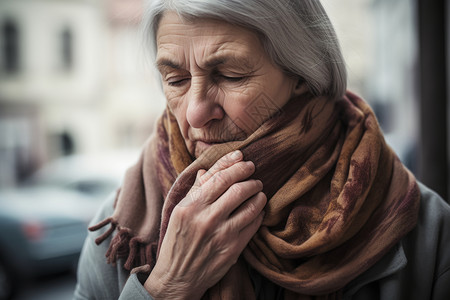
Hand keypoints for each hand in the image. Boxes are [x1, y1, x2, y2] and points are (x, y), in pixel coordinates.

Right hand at [144, 150, 266, 299]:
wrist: (177, 277)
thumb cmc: (177, 241)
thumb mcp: (179, 212)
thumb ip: (195, 191)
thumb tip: (206, 170)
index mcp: (191, 206)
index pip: (218, 177)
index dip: (234, 164)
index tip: (243, 159)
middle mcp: (206, 218)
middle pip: (238, 188)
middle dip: (251, 178)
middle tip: (254, 176)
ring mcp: (221, 234)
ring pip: (250, 206)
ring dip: (259, 195)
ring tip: (259, 192)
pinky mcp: (233, 249)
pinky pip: (253, 225)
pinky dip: (259, 213)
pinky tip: (257, 210)